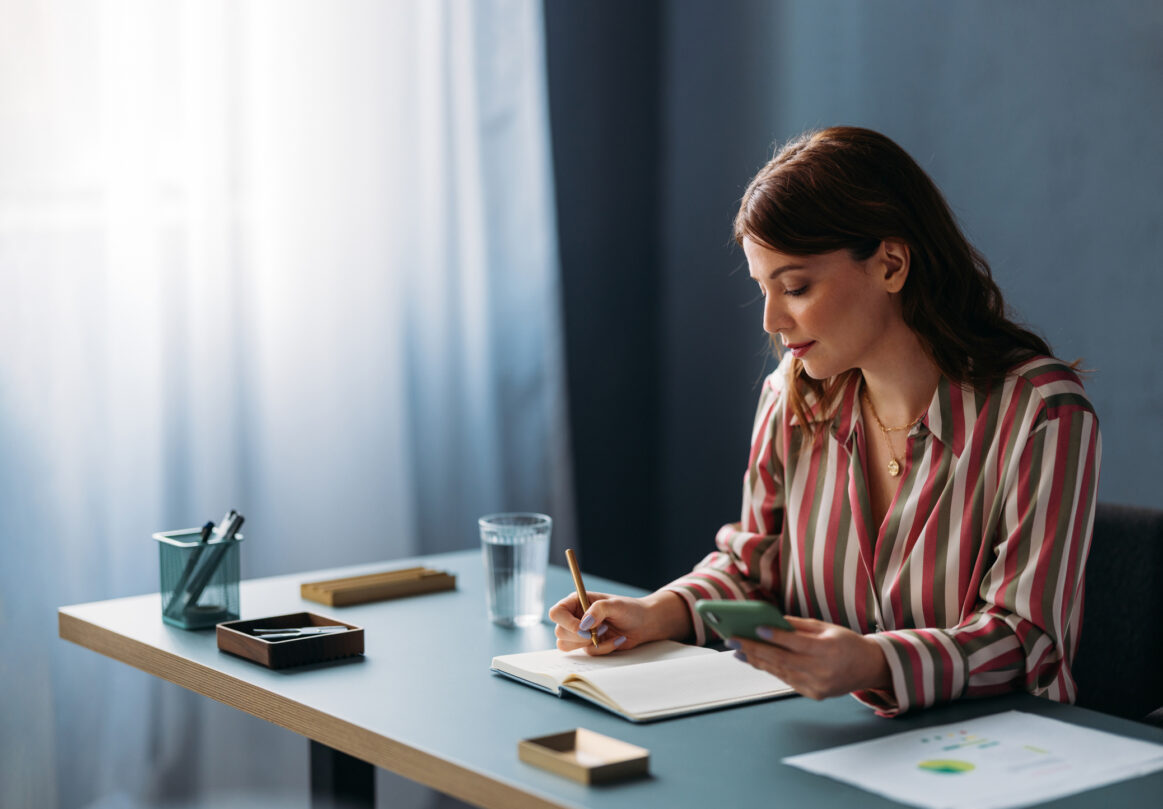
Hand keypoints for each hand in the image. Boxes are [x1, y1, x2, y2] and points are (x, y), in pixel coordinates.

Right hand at [548, 590, 691, 655]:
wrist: (644, 624)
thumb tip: (583, 623)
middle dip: (578, 636)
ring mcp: (580, 633)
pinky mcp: (588, 645)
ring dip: (587, 643)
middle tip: (597, 632)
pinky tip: (614, 640)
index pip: (556, 612)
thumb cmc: (630, 609)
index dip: (565, 622)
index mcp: (576, 602)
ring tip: (605, 633)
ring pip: (566, 645)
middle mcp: (574, 617)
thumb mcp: (615, 605)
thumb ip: (598, 610)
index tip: (582, 628)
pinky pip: (586, 653)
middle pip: (559, 632)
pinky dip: (602, 649)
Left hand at [732, 616, 890, 699]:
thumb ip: (799, 626)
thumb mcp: (827, 628)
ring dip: (756, 661)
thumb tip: (771, 621)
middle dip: (754, 649)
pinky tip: (755, 660)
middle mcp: (823, 671)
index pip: (797, 644)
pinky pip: (787, 680)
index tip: (756, 628)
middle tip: (733, 640)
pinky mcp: (814, 694)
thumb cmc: (846, 642)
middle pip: (783, 660)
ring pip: (781, 672)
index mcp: (829, 650)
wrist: (869, 668)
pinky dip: (770, 669)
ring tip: (738, 651)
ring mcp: (818, 686)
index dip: (776, 637)